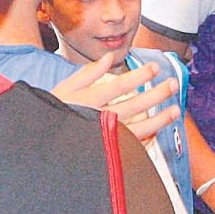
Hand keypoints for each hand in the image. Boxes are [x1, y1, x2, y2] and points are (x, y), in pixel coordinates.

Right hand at [51, 53, 181, 140]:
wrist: (39, 149)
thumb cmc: (50, 115)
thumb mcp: (63, 90)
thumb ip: (87, 74)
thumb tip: (108, 58)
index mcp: (86, 101)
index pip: (117, 86)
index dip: (138, 76)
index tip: (155, 67)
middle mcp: (97, 120)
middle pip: (133, 105)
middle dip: (155, 94)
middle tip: (173, 84)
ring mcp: (103, 139)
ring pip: (137, 129)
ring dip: (158, 120)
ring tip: (175, 110)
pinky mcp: (106, 155)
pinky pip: (131, 149)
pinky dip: (146, 141)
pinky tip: (158, 132)